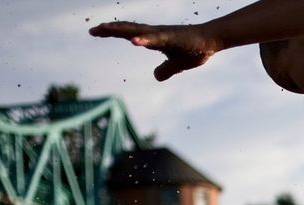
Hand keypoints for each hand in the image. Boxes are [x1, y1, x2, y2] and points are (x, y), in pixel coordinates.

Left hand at [90, 22, 215, 80]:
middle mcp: (155, 33)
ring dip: (122, 30)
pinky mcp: (172, 37)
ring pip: (138, 30)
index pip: (128, 33)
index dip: (112, 32)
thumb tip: (156, 77)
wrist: (211, 41)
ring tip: (106, 29)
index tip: (95, 32)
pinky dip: (144, 39)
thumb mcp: (177, 65)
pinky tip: (133, 40)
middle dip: (110, 29)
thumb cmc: (194, 49)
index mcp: (154, 39)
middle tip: (92, 30)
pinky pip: (156, 38)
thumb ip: (165, 70)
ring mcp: (163, 34)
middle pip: (128, 29)